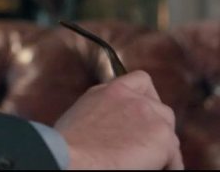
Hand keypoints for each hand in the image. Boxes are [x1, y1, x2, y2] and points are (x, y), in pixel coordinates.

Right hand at [54, 70, 182, 169]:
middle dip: (157, 126)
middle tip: (145, 145)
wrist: (72, 158)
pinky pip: (175, 158)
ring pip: (169, 132)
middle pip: (161, 109)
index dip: (147, 98)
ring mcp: (150, 115)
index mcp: (110, 91)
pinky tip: (156, 170)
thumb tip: (111, 124)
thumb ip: (102, 109)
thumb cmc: (68, 146)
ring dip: (162, 147)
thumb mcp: (81, 113)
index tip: (143, 114)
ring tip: (149, 162)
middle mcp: (132, 98)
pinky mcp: (162, 137)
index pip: (140, 80)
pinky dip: (168, 166)